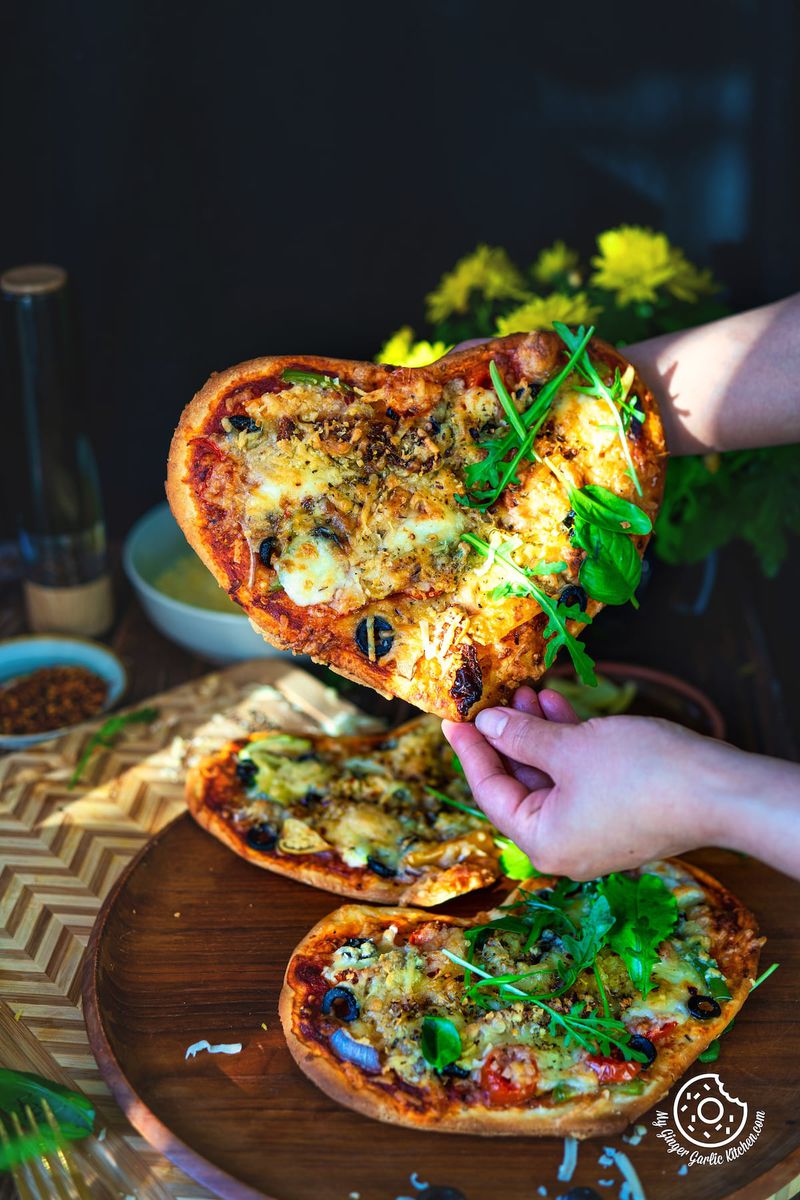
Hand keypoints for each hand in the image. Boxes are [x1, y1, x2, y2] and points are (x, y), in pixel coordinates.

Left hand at [442, 687, 799, 879]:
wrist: (719, 789)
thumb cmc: (641, 774)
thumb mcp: (570, 747)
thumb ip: (522, 736)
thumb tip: (488, 723)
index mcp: (543, 841)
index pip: (490, 791)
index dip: (471, 750)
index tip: (453, 718)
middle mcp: (564, 844)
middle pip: (518, 784)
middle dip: (507, 734)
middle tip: (493, 695)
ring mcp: (592, 830)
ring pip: (549, 776)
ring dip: (536, 732)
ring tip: (525, 689)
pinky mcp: (617, 812)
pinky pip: (577, 777)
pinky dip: (566, 743)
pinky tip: (557, 704)